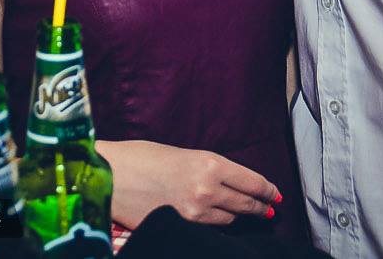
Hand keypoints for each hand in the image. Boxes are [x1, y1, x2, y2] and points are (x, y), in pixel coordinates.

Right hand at [95, 139, 279, 228]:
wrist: (106, 176)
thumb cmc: (139, 157)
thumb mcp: (180, 154)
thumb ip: (207, 168)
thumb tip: (227, 180)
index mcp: (210, 163)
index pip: (253, 182)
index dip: (268, 190)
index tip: (275, 194)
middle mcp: (208, 189)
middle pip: (247, 204)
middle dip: (261, 207)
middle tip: (269, 209)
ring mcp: (195, 212)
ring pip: (230, 220)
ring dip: (238, 216)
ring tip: (244, 215)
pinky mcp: (181, 226)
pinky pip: (210, 229)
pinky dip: (217, 225)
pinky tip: (219, 221)